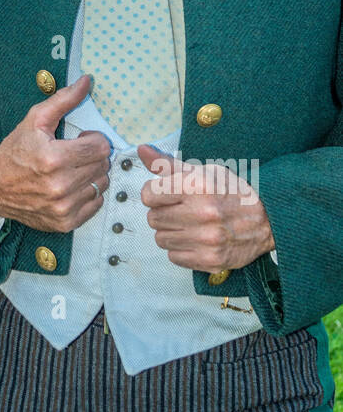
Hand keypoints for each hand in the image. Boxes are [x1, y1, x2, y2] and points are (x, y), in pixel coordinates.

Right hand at [0, 74, 110, 230]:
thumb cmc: (15, 151)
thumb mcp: (34, 120)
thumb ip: (63, 100)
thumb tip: (87, 81)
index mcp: (54, 158)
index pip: (102, 147)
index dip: (93, 139)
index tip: (80, 139)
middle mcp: (60, 186)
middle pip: (103, 166)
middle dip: (92, 156)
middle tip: (75, 154)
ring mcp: (64, 207)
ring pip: (101, 185)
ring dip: (91, 175)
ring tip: (73, 170)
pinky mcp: (65, 223)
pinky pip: (95, 204)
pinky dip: (88, 195)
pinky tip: (71, 187)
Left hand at [138, 145, 274, 273]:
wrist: (269, 220)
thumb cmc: (234, 193)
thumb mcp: (205, 171)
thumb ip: (169, 164)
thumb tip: (142, 151)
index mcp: (198, 186)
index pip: (148, 195)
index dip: (154, 193)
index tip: (164, 194)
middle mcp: (202, 213)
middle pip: (153, 218)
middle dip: (163, 213)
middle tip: (181, 210)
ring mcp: (206, 239)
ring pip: (161, 239)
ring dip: (171, 232)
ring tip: (189, 224)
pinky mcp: (210, 260)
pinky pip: (173, 257)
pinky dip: (180, 249)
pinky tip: (195, 239)